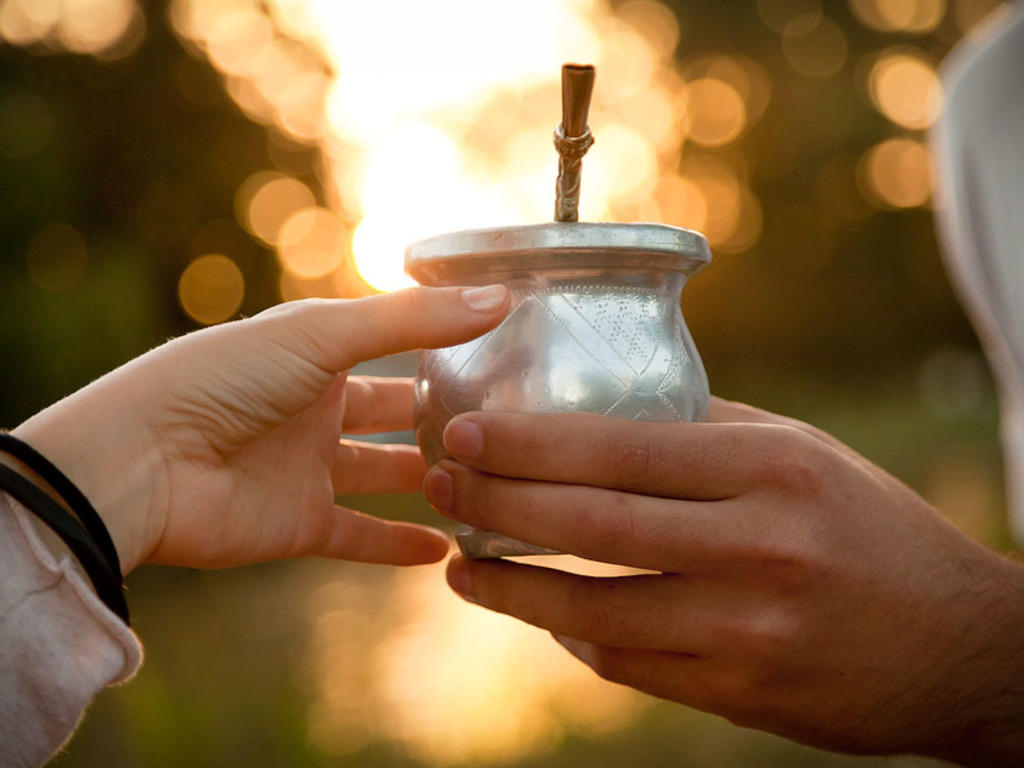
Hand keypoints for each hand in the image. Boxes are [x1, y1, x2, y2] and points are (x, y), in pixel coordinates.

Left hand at [13, 285, 508, 572]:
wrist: (144, 463)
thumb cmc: (223, 379)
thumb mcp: (323, 333)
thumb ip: (412, 321)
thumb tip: (499, 299)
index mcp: (317, 351)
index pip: (394, 348)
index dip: (442, 350)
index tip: (503, 355)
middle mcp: (316, 407)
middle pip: (393, 413)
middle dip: (441, 419)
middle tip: (502, 427)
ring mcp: (307, 467)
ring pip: (382, 475)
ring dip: (427, 482)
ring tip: (486, 485)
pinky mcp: (298, 523)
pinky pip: (359, 535)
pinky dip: (397, 545)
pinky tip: (442, 550)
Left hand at [423, 399, 1023, 765]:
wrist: (958, 644)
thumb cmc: (871, 528)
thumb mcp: (803, 454)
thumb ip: (705, 432)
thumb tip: (601, 412)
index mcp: (771, 468)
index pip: (619, 448)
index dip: (526, 442)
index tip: (464, 431)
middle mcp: (758, 546)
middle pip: (590, 523)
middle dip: (496, 502)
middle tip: (441, 483)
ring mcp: (747, 628)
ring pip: (592, 606)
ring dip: (512, 588)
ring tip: (461, 565)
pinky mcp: (740, 692)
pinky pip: (627, 661)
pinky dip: (572, 635)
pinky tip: (540, 612)